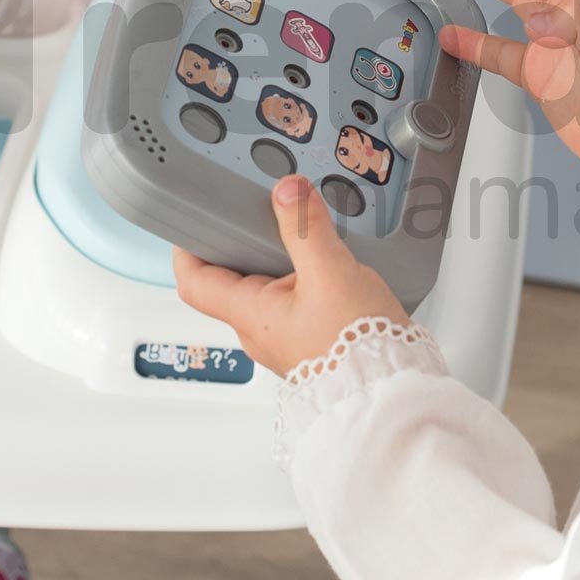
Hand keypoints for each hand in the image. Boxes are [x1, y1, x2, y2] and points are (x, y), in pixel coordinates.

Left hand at [173, 176, 408, 376]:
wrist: (390, 388)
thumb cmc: (356, 344)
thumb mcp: (331, 272)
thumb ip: (306, 228)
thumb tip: (287, 191)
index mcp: (249, 314)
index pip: (193, 281)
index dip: (188, 247)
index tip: (195, 218)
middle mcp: (259, 330)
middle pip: (231, 279)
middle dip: (242, 242)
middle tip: (258, 211)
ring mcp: (284, 336)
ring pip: (266, 288)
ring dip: (277, 258)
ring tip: (300, 230)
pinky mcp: (310, 338)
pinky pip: (293, 300)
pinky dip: (301, 275)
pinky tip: (326, 261)